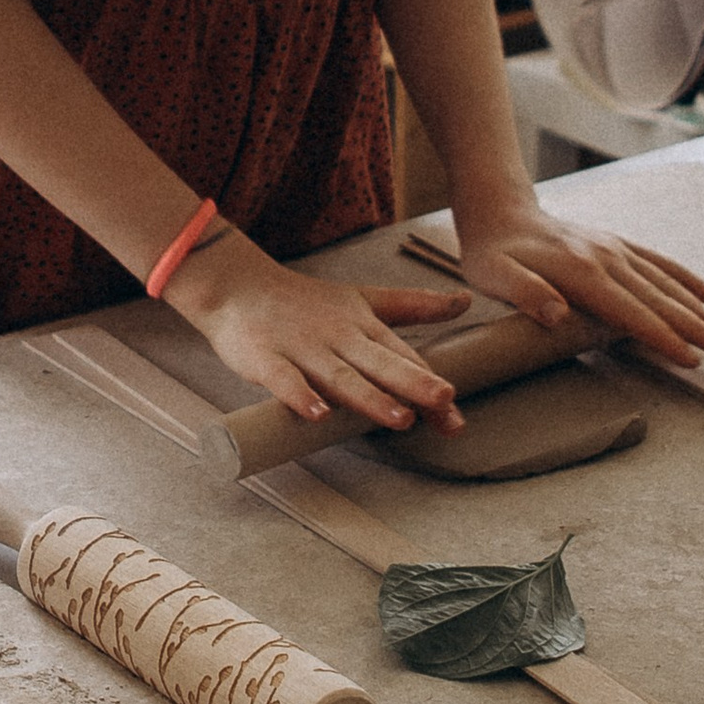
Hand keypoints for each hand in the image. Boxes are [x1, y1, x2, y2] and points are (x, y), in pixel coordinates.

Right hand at [163, 227, 472, 429]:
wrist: (237, 286)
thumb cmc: (304, 301)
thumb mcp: (364, 299)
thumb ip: (413, 306)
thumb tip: (466, 301)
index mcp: (363, 327)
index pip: (402, 357)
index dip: (429, 383)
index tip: (455, 413)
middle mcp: (338, 337)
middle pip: (379, 363)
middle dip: (412, 383)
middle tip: (444, 401)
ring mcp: (302, 348)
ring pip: (340, 375)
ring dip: (369, 397)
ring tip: (398, 418)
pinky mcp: (265, 358)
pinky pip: (284, 380)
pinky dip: (300, 396)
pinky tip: (318, 414)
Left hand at [453, 199, 703, 366]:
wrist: (499, 210)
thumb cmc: (492, 252)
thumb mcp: (494, 276)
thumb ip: (526, 293)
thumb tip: (558, 315)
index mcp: (582, 272)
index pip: (631, 312)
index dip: (662, 337)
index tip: (690, 358)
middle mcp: (607, 258)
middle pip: (659, 298)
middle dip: (696, 327)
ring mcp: (615, 249)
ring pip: (666, 282)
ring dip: (698, 309)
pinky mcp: (616, 245)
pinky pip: (659, 262)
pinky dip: (687, 279)